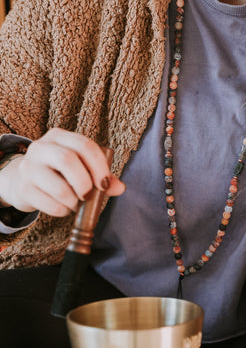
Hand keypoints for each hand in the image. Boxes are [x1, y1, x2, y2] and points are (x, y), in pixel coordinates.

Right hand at [0, 128, 124, 214]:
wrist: (22, 181)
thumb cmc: (59, 173)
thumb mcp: (79, 167)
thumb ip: (102, 176)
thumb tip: (120, 188)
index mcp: (59, 136)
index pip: (84, 145)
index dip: (99, 166)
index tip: (104, 184)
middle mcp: (41, 147)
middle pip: (67, 160)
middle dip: (85, 183)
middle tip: (89, 196)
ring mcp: (29, 167)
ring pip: (60, 188)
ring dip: (74, 202)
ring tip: (76, 203)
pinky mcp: (24, 188)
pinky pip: (51, 205)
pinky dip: (63, 211)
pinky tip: (63, 207)